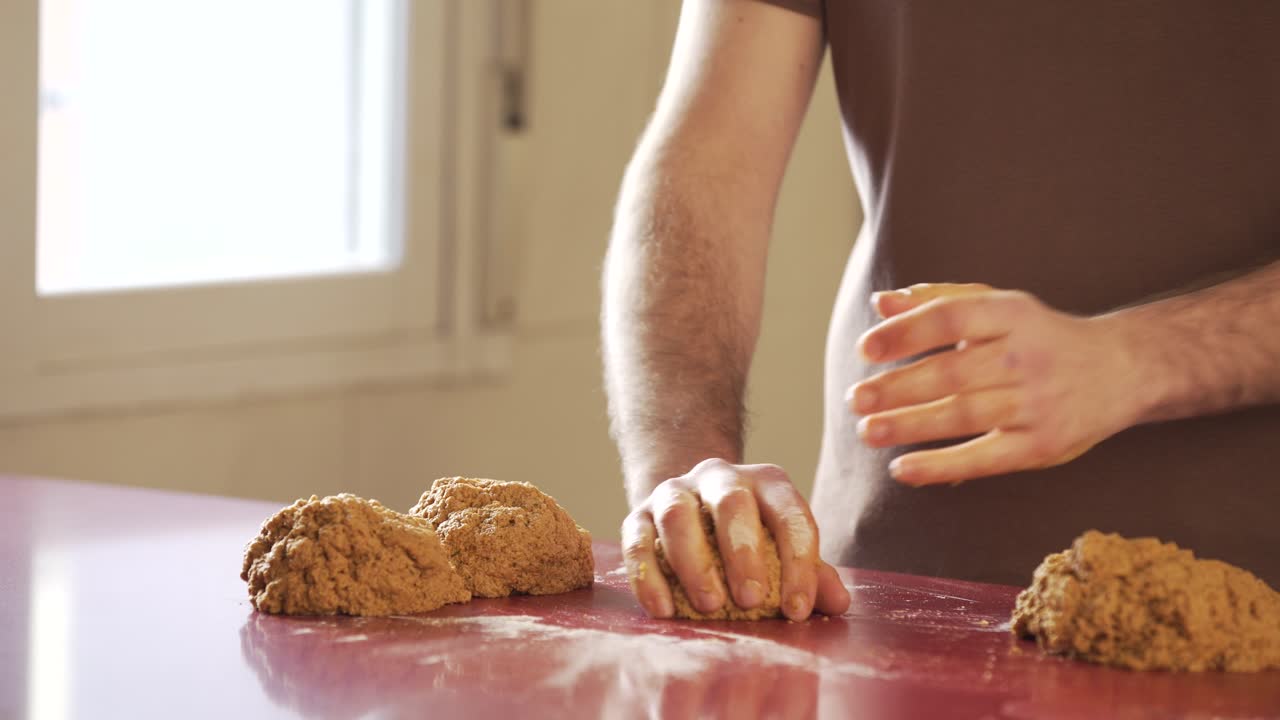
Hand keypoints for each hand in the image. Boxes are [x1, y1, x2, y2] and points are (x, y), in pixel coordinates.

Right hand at [621, 458, 850, 620]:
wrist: (693, 508)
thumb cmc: (750, 538)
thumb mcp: (783, 549)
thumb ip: (811, 574)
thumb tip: (839, 602)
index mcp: (766, 482)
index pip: (790, 514)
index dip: (798, 563)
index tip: (797, 610)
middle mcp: (720, 477)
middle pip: (732, 503)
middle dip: (743, 554)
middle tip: (751, 601)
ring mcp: (675, 490)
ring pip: (678, 514)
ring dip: (694, 562)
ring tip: (710, 606)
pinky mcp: (638, 511)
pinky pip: (637, 538)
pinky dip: (647, 575)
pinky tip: (663, 610)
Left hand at [848, 283, 1140, 485]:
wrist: (1123, 369)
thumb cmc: (1041, 336)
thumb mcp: (1000, 306)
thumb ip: (939, 301)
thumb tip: (881, 303)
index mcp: (1011, 314)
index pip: (951, 318)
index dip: (906, 332)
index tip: (865, 349)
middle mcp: (1026, 356)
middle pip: (952, 372)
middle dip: (898, 386)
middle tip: (855, 398)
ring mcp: (1036, 403)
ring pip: (963, 414)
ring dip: (910, 424)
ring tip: (867, 431)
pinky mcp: (1043, 444)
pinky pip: (985, 458)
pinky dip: (941, 466)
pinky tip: (903, 468)